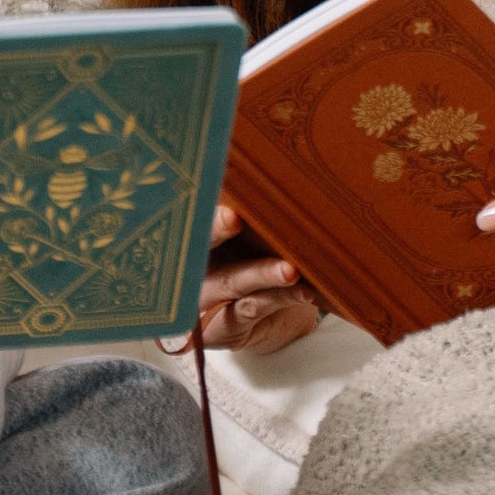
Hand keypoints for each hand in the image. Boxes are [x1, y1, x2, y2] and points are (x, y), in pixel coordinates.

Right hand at [185, 196, 321, 355]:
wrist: (277, 322)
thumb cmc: (261, 266)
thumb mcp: (252, 235)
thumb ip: (249, 208)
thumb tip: (261, 166)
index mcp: (197, 239)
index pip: (191, 216)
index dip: (199, 203)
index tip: (213, 188)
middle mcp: (193, 269)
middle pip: (197, 247)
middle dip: (215, 230)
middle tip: (233, 218)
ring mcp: (205, 302)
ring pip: (232, 281)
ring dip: (262, 272)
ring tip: (289, 269)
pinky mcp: (223, 329)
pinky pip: (252, 308)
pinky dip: (280, 297)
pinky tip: (303, 292)